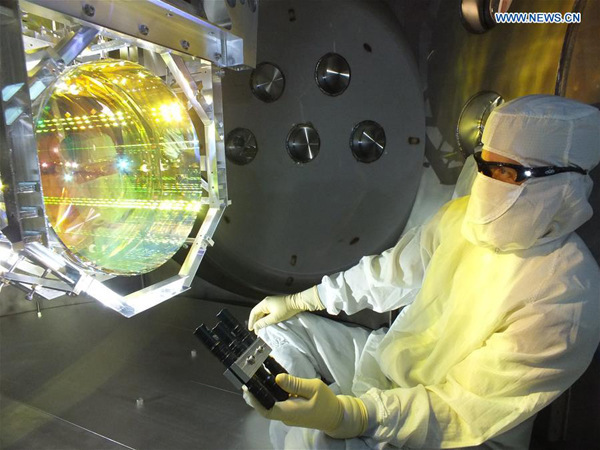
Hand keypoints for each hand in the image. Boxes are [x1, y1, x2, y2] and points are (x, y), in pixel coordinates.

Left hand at [243, 374, 367, 438]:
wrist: (336, 416)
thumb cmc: (326, 402)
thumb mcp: (313, 388)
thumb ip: (295, 384)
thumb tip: (277, 378)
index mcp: (290, 412)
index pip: (266, 409)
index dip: (255, 400)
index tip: (247, 388)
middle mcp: (286, 415)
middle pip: (266, 406)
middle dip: (256, 394)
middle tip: (249, 378)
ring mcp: (288, 414)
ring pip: (271, 404)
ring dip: (264, 392)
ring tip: (257, 376)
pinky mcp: (291, 411)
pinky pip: (279, 402)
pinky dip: (274, 392)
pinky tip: (272, 380)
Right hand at [248, 286, 323, 330]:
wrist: (298, 303)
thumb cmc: (286, 309)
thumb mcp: (274, 318)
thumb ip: (264, 322)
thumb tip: (256, 326)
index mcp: (264, 303)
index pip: (253, 312)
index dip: (251, 321)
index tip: (251, 329)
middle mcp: (266, 301)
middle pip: (258, 312)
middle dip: (256, 322)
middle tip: (257, 331)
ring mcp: (271, 302)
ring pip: (263, 312)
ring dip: (261, 320)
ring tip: (262, 328)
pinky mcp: (276, 304)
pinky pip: (268, 312)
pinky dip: (266, 318)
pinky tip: (268, 323)